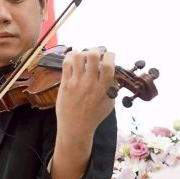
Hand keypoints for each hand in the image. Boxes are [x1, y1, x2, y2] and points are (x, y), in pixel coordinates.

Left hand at [51, 48, 114, 178]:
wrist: (75, 127)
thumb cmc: (94, 116)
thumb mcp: (110, 103)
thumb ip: (113, 87)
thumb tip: (114, 73)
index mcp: (103, 88)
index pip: (108, 65)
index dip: (110, 55)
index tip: (109, 56)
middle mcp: (90, 83)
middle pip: (92, 56)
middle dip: (95, 50)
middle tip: (95, 54)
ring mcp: (76, 83)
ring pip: (78, 56)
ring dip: (82, 53)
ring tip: (83, 57)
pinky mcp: (65, 83)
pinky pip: (66, 63)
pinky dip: (70, 57)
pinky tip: (73, 59)